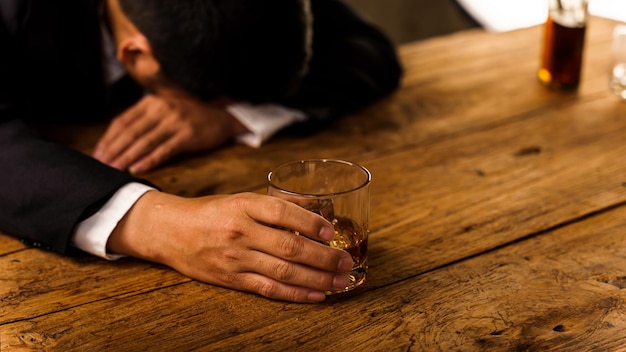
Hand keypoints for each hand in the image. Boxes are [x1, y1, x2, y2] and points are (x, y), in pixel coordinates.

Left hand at [93, 94, 247, 173]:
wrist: (221, 116)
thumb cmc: (189, 116)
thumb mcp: (164, 109)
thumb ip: (143, 120)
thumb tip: (118, 142)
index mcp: (151, 102)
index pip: (123, 121)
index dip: (108, 139)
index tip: (97, 155)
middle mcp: (161, 109)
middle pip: (131, 132)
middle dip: (113, 151)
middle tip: (100, 166)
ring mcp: (175, 121)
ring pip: (145, 142)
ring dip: (127, 157)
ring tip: (114, 170)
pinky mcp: (188, 135)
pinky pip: (165, 149)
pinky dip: (150, 160)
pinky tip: (138, 169)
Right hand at [107, 191, 353, 302]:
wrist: (170, 231)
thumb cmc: (209, 212)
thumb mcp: (240, 198)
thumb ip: (276, 203)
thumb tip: (314, 207)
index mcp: (243, 205)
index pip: (283, 213)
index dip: (310, 223)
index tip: (330, 231)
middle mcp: (241, 232)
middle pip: (289, 247)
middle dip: (323, 257)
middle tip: (345, 261)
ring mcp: (236, 258)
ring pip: (284, 272)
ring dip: (317, 279)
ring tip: (340, 281)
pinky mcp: (232, 279)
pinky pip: (269, 289)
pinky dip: (296, 294)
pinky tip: (316, 295)